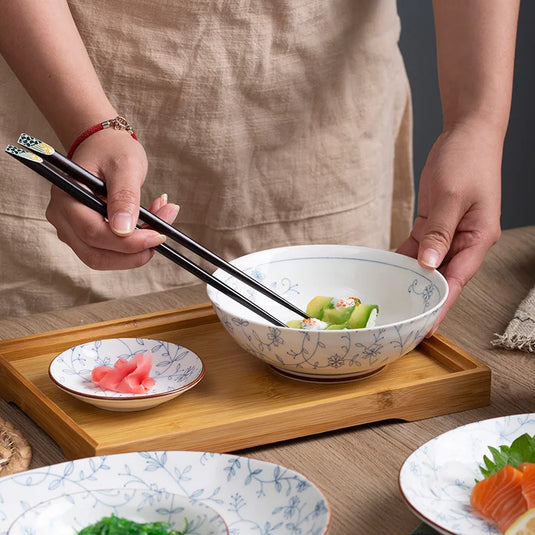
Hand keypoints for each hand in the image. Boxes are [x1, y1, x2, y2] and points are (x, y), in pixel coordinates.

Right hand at [46, 129, 179, 269]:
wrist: (104, 145)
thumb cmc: (112, 150)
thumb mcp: (125, 166)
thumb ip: (125, 197)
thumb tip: (124, 230)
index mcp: (67, 197)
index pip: (93, 233)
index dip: (128, 243)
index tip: (158, 236)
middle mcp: (62, 218)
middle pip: (96, 254)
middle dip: (134, 251)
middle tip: (163, 234)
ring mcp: (71, 230)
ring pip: (104, 257)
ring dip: (136, 249)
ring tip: (161, 219)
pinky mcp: (85, 236)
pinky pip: (109, 251)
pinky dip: (133, 245)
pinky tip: (151, 223)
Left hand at [397, 122, 501, 333]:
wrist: (466, 134)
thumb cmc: (467, 160)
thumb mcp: (450, 196)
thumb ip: (439, 233)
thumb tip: (427, 266)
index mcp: (478, 239)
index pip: (457, 281)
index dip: (440, 305)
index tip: (425, 327)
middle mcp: (464, 241)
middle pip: (442, 278)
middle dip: (423, 299)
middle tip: (400, 320)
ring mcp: (449, 234)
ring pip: (428, 265)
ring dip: (410, 281)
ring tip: (390, 301)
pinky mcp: (434, 225)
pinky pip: (418, 248)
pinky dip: (403, 259)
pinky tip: (386, 270)